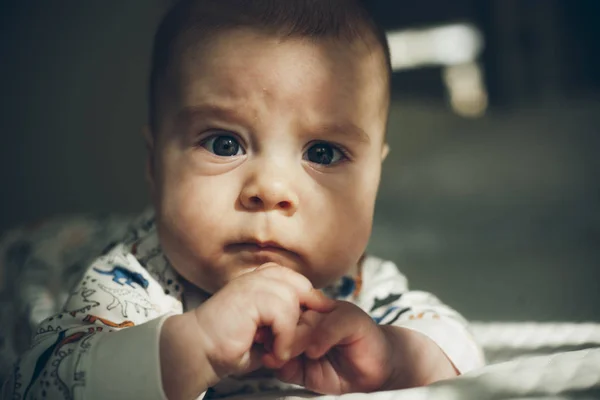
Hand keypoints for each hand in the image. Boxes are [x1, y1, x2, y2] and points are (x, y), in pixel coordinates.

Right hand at [160, 263, 334, 399]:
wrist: (199, 349)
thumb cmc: (232, 344)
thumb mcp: (269, 331)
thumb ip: (290, 322)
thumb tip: (316, 324)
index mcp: (264, 278)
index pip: (302, 284)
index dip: (309, 308)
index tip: (307, 333)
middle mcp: (261, 275)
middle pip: (304, 287)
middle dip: (304, 318)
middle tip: (292, 343)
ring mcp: (255, 282)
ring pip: (296, 300)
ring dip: (292, 333)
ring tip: (278, 351)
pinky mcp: (251, 295)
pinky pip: (285, 313)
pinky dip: (284, 338)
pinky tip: (272, 351)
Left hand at [273, 301, 459, 394]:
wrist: (376, 374)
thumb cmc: (340, 370)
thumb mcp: (308, 371)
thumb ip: (289, 365)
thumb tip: (268, 360)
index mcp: (303, 318)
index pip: (280, 316)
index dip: (267, 329)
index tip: (255, 344)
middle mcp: (317, 311)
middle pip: (290, 316)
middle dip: (277, 335)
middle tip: (268, 351)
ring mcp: (335, 312)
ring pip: (309, 319)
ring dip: (296, 338)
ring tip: (287, 353)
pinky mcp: (354, 319)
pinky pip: (333, 324)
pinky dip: (321, 338)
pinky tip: (315, 352)